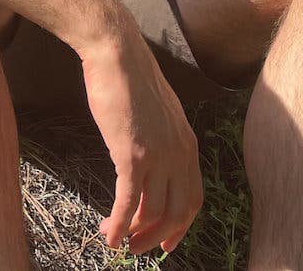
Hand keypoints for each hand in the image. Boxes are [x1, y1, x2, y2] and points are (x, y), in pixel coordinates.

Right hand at [79, 24, 202, 254]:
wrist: (116, 53)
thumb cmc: (130, 77)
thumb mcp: (158, 113)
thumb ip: (160, 139)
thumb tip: (149, 159)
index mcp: (188, 144)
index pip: (193, 197)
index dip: (181, 225)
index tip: (167, 241)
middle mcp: (179, 154)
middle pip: (177, 212)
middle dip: (158, 236)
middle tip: (140, 248)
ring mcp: (157, 156)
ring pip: (152, 210)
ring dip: (135, 232)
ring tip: (118, 241)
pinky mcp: (132, 154)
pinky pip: (127, 200)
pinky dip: (119, 223)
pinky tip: (109, 235)